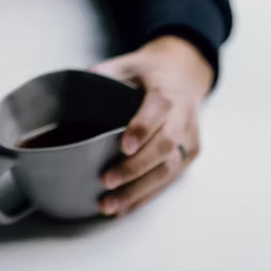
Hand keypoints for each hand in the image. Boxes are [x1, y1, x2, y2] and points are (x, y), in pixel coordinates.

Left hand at [89, 36, 213, 215]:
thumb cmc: (153, 72)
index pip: (158, 112)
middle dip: (135, 168)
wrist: (186, 73)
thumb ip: (107, 72)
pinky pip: (170, 179)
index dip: (142, 130)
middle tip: (107, 181)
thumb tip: (81, 82)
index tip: (123, 147)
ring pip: (168, 170)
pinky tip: (126, 208)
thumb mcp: (130, 63)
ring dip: (139, 191)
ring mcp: (189, 139)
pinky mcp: (190, 154)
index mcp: (167, 93)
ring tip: (111, 205)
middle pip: (164, 147)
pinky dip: (147, 196)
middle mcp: (182, 117)